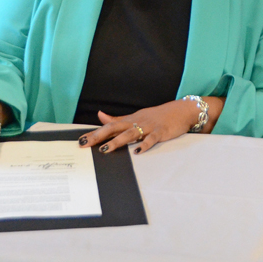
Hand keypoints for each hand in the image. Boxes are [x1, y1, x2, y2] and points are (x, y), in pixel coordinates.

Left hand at [79, 97, 225, 154]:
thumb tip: (100, 115)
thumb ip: (118, 119)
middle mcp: (137, 122)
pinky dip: (145, 144)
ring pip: (131, 133)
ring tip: (107, 149)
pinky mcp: (161, 132)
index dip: (95, 133)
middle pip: (116, 128)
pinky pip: (152, 139)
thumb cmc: (157, 116)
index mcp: (131, 120)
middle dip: (100, 136)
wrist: (181, 110)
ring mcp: (149, 127)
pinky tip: (137, 151)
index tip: (81, 141)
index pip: (110, 126)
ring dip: (118, 141)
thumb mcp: (136, 116)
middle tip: (86, 144)